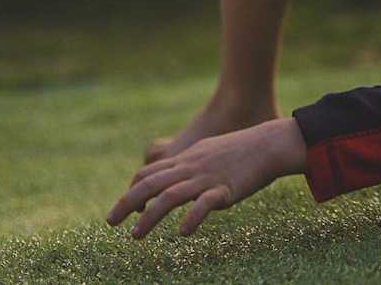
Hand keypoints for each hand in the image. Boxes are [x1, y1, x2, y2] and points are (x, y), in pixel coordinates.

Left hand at [106, 117, 306, 238]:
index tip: (124, 209)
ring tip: (136, 236)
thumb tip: (176, 179)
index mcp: (186, 159)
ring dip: (149, 217)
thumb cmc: (242, 149)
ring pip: (170, 196)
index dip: (132, 191)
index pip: (149, 173)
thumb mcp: (209, 151)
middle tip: (110, 222)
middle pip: (150, 184)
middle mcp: (191, 167)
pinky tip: (183, 233)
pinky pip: (204, 204)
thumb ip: (190, 165)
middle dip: (126, 203)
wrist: (269, 143)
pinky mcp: (226, 188)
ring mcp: (207, 178)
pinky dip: (191, 218)